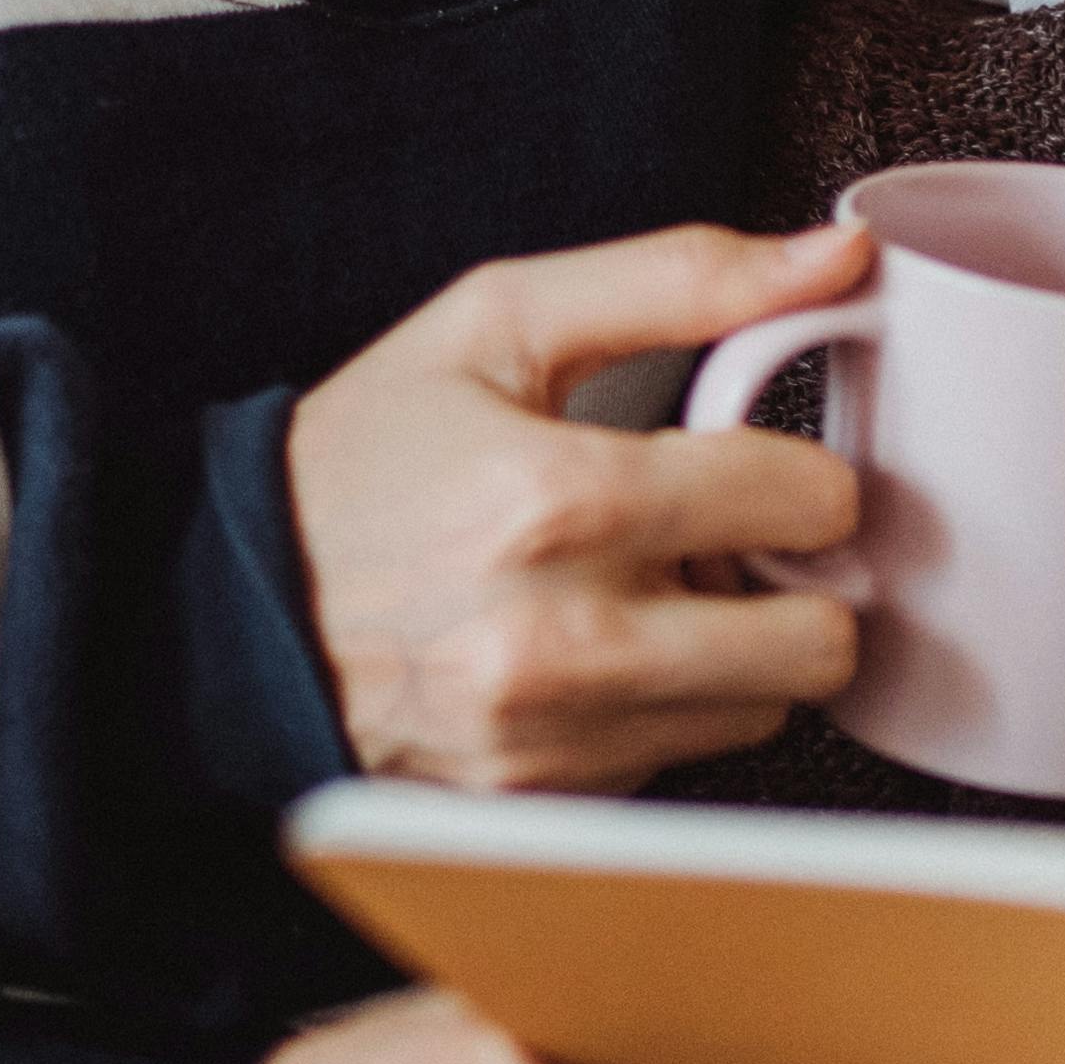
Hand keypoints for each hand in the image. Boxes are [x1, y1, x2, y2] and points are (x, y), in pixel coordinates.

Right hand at [291, 224, 878, 790]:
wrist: (232, 611)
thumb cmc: (364, 460)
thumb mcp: (498, 324)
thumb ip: (677, 279)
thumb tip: (832, 258)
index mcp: (557, 497)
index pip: (808, 500)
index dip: (800, 472)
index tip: (758, 467)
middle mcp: (560, 636)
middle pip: (817, 639)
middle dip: (793, 581)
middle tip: (729, 543)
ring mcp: (550, 738)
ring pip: (762, 711)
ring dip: (736, 652)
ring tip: (649, 594)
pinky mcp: (541, 805)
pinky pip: (680, 765)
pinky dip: (665, 711)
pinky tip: (595, 658)